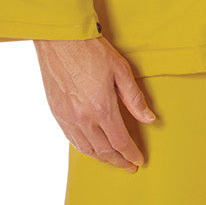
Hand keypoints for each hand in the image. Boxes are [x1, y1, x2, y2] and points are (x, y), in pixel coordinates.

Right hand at [33, 34, 155, 168]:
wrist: (59, 39)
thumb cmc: (90, 50)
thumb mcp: (121, 70)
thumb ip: (134, 98)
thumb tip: (149, 118)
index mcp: (102, 108)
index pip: (120, 141)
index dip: (131, 154)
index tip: (139, 160)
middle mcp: (83, 118)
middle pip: (104, 150)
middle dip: (118, 161)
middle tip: (129, 165)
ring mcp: (67, 117)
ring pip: (86, 149)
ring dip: (101, 158)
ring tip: (113, 160)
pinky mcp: (56, 112)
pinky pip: (71, 139)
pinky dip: (85, 148)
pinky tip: (92, 148)